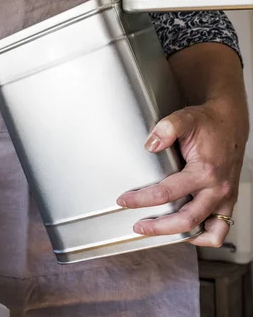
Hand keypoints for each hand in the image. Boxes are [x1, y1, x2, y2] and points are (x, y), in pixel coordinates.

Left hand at [117, 100, 245, 247]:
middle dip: (158, 227)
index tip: (124, 200)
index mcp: (204, 171)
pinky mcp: (228, 202)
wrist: (231, 122)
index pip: (166, 193)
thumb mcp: (186, 119)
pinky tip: (183, 230)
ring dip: (180, 236)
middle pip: (186, 220)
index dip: (141, 199)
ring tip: (158, 232)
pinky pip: (219, 230)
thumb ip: (167, 128)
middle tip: (138, 226)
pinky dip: (202, 236)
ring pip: (205, 232)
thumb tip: (150, 144)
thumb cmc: (208, 123)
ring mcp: (225, 198)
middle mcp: (217, 189)